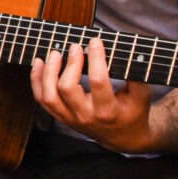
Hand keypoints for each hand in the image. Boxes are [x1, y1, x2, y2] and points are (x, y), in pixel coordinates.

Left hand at [30, 37, 153, 150]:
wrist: (123, 137)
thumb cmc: (133, 112)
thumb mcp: (141, 96)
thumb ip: (136, 76)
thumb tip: (127, 52)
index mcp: (108, 111)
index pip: (98, 81)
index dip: (96, 58)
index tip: (95, 41)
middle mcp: (86, 116)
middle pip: (67, 88)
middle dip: (70, 64)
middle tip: (75, 46)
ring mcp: (70, 118)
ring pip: (49, 96)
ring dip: (48, 72)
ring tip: (54, 53)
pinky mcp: (61, 117)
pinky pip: (42, 100)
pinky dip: (36, 80)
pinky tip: (38, 63)